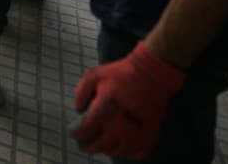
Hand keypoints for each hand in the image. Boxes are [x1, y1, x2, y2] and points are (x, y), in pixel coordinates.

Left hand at [74, 41, 185, 158]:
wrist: (152, 75)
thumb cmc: (121, 74)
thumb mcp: (94, 75)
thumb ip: (80, 92)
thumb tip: (78, 110)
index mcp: (106, 108)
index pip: (86, 130)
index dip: (77, 134)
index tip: (75, 133)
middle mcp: (121, 125)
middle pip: (99, 145)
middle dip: (89, 145)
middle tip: (85, 143)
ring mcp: (136, 134)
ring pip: (116, 152)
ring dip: (106, 149)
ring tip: (102, 143)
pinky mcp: (150, 137)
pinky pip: (135, 153)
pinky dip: (126, 151)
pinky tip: (121, 144)